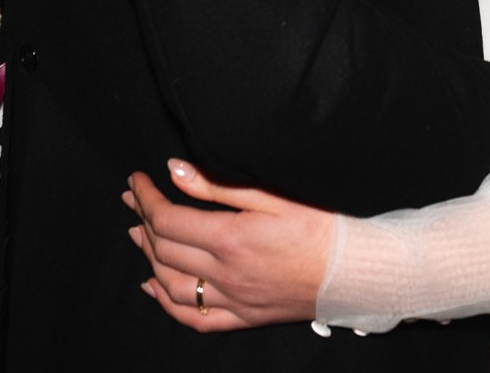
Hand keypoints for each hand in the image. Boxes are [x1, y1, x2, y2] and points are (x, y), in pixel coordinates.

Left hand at [125, 159, 335, 332]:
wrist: (357, 271)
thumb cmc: (322, 226)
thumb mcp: (273, 195)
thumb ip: (219, 186)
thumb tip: (175, 170)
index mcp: (230, 239)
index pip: (168, 219)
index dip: (146, 197)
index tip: (137, 179)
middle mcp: (225, 275)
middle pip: (164, 250)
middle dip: (142, 220)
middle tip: (133, 198)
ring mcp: (233, 300)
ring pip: (171, 285)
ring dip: (148, 258)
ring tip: (138, 234)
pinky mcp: (244, 317)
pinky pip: (195, 319)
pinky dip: (167, 303)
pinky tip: (154, 287)